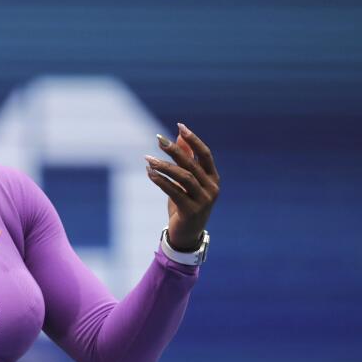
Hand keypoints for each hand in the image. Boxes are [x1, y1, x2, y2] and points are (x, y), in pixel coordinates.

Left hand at [144, 122, 220, 250]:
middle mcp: (211, 188)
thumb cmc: (185, 205)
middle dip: (174, 150)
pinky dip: (161, 181)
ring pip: (183, 177)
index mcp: (213, 178)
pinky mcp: (191, 211)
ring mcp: (203, 201)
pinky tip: (150, 173)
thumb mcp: (186, 182)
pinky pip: (174, 192)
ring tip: (148, 159)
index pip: (205, 154)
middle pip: (192, 164)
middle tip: (158, 139)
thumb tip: (180, 135)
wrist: (186, 235)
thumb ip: (186, 159)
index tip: (180, 126)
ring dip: (164, 166)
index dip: (193, 140)